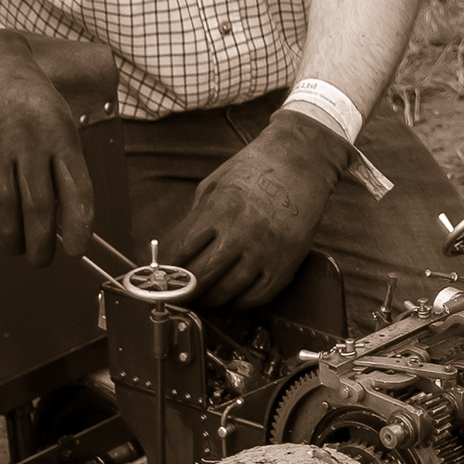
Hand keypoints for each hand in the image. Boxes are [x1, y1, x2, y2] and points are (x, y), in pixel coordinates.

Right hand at [0, 30, 95, 267]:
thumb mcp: (62, 125)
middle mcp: (27, 143)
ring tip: (18, 248)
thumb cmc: (32, 105)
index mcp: (59, 136)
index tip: (75, 250)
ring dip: (12, 240)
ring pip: (3, 210)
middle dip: (41, 245)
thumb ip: (66, 169)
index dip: (77, 226)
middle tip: (41, 259)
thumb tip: (67, 223)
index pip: (75, 189)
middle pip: (37, 207)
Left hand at [166, 112, 345, 310]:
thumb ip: (196, 219)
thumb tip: (179, 252)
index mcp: (218, 210)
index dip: (167, 268)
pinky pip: (256, 296)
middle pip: (200, 277)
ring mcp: (264, 251)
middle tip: (178, 293)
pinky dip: (239, 302)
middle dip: (183, 290)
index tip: (162, 275)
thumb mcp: (215, 185)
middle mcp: (240, 233)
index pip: (180, 251)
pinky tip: (232, 295)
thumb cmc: (256, 170)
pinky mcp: (285, 264)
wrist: (301, 162)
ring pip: (226, 292)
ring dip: (209, 299)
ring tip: (203, 297)